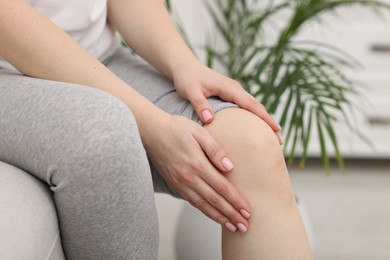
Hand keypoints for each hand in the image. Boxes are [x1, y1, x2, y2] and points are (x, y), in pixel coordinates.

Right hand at [145, 115, 250, 232]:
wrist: (151, 132)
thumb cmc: (176, 128)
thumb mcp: (199, 132)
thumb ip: (215, 150)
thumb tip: (230, 167)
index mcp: (197, 164)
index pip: (222, 187)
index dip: (236, 201)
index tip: (248, 211)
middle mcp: (189, 177)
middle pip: (214, 201)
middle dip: (231, 215)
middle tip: (245, 227)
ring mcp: (180, 183)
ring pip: (203, 206)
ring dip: (219, 218)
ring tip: (233, 227)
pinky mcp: (175, 185)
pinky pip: (192, 202)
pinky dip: (205, 211)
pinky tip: (214, 216)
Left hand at [172, 61, 282, 143]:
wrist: (184, 66)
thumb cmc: (187, 78)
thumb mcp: (190, 91)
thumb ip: (199, 104)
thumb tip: (209, 119)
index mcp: (229, 88)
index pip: (251, 104)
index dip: (264, 117)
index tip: (275, 129)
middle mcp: (235, 89)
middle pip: (257, 106)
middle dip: (269, 121)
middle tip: (279, 140)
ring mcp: (234, 91)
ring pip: (253, 106)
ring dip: (263, 119)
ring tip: (272, 137)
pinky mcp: (230, 94)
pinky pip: (246, 106)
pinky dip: (254, 116)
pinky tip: (255, 127)